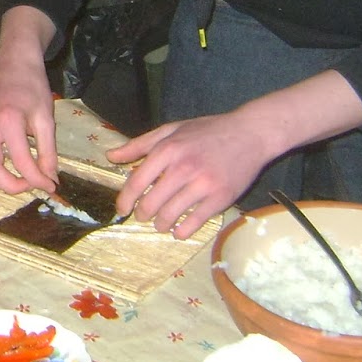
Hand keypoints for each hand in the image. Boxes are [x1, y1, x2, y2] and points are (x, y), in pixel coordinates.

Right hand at [0, 8, 60, 195]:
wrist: (13, 66)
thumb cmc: (32, 88)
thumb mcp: (46, 118)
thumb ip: (48, 151)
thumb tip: (50, 178)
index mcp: (8, 121)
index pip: (21, 162)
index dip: (37, 180)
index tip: (50, 185)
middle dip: (13, 186)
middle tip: (31, 185)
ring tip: (14, 180)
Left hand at [108, 112, 275, 239]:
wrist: (250, 133)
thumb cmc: (207, 131)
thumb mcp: (171, 130)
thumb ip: (139, 144)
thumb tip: (111, 156)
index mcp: (168, 150)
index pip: (137, 182)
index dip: (125, 200)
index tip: (122, 209)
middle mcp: (183, 168)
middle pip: (151, 202)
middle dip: (142, 214)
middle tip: (143, 216)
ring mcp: (203, 184)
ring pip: (170, 215)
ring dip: (161, 224)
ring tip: (161, 223)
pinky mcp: (221, 198)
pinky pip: (195, 222)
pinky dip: (182, 231)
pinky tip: (179, 230)